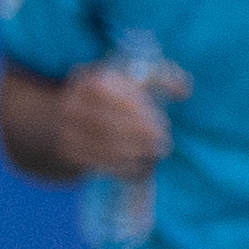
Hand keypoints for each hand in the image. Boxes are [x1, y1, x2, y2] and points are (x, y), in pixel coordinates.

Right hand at [52, 57, 184, 177]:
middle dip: (140, 138)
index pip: (116, 99)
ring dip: (132, 156)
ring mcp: (66, 130)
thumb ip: (164, 79)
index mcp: (91, 82)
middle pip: (109, 125)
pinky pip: (95, 163)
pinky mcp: (68, 151)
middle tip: (163, 145)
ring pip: (102, 146)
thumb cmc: (118, 94)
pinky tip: (140, 170)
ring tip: (154, 158)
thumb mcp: (137, 78)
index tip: (163, 126)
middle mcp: (73, 105)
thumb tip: (183, 92)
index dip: (141, 115)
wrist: (73, 113)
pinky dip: (120, 169)